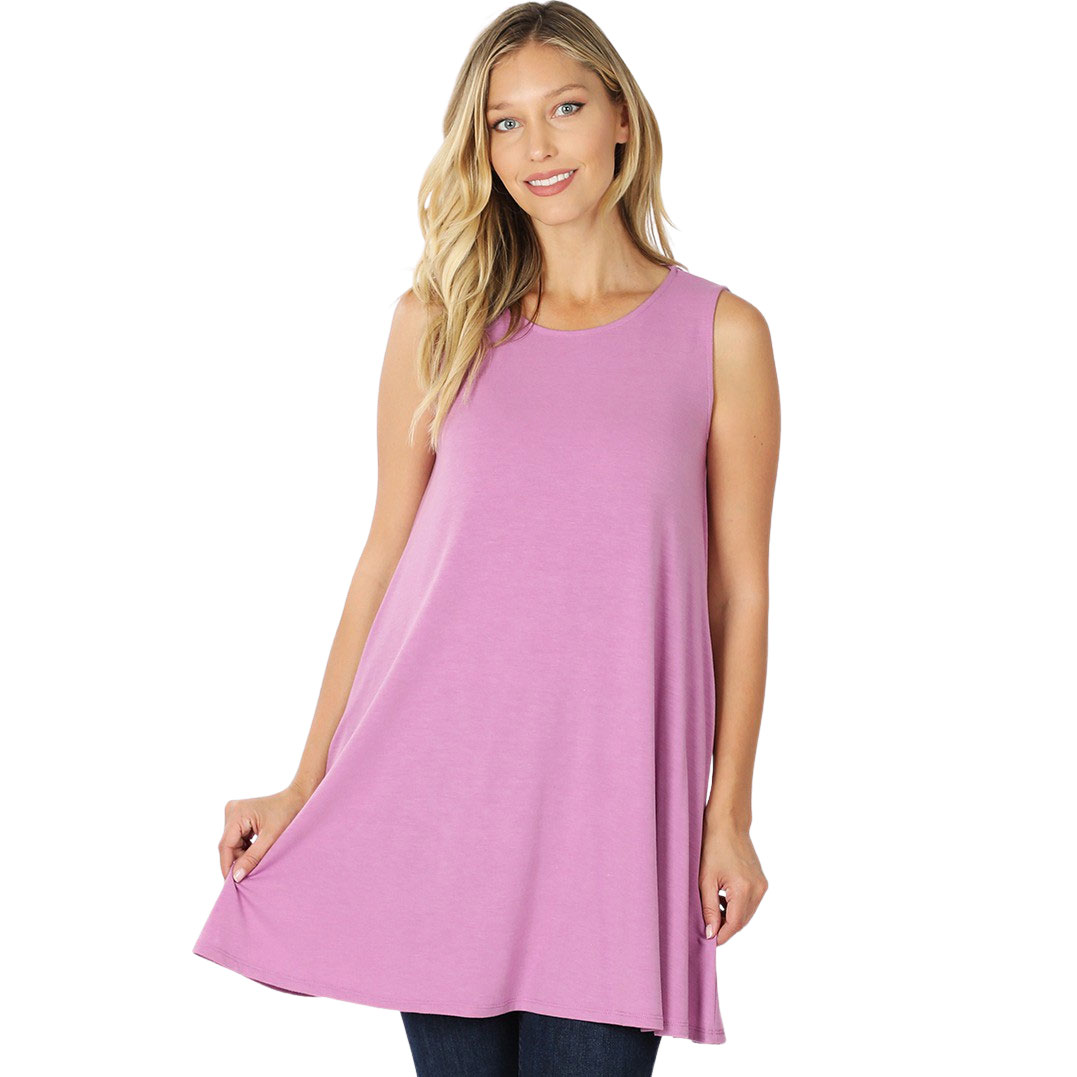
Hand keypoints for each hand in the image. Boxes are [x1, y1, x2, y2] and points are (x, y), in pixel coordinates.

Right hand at [218, 785, 309, 883]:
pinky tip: (257, 852)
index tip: (233, 884)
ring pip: (233, 843)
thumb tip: (236, 877)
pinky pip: (238, 838)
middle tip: (249, 876)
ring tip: (257, 862)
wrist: (298, 798)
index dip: (227, 866)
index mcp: (236, 813)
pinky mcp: (240, 817)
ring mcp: (235, 813)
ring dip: (242, 855)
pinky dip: (246, 848)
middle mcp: (231, 811)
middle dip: (237, 861)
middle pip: (228, 845)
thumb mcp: (271, 838)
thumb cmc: (288, 814)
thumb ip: (252, 858)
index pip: (225, 845)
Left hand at [698, 815, 767, 944]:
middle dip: (725, 928)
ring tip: (711, 908)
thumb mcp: (705, 879)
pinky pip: (750, 903)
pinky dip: (737, 906)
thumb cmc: (712, 846)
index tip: (708, 941)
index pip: (735, 924)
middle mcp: (758, 889)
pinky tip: (721, 899)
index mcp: (744, 889)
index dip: (721, 935)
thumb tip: (711, 934)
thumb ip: (708, 908)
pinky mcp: (761, 881)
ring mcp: (762, 885)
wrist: (728, 824)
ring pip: (746, 914)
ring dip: (731, 917)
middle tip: (706, 927)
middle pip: (742, 921)